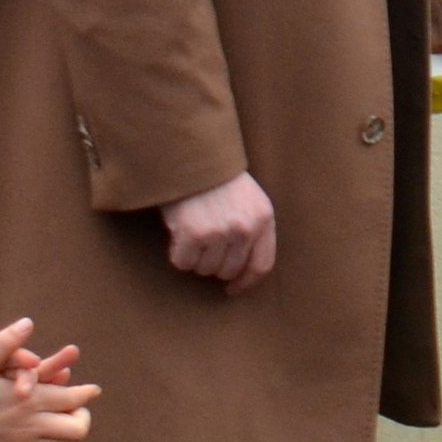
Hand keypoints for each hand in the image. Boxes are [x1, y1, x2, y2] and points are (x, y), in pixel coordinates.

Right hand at [0, 323, 96, 441]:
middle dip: (82, 417)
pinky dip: (39, 440)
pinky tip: (29, 430)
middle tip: (78, 408)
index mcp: (30, 402)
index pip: (73, 400)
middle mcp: (32, 428)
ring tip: (59, 418)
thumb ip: (3, 343)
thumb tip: (27, 322)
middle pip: (77, 430)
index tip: (92, 390)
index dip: (86, 394)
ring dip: (63, 430)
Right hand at [161, 172, 277, 294]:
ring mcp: (220, 232)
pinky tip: (178, 233)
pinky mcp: (193, 233)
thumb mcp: (248, 197)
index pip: (261, 265)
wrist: (188, 153)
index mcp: (263, 217)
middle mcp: (245, 228)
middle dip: (214, 264)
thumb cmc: (215, 176)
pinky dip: (178, 253)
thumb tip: (239, 271)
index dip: (245, 282)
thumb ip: (251, 228)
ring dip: (195, 257)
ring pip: (204, 269)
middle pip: (228, 270)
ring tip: (191, 232)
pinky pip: (183, 262)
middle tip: (202, 246)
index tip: (232, 289)